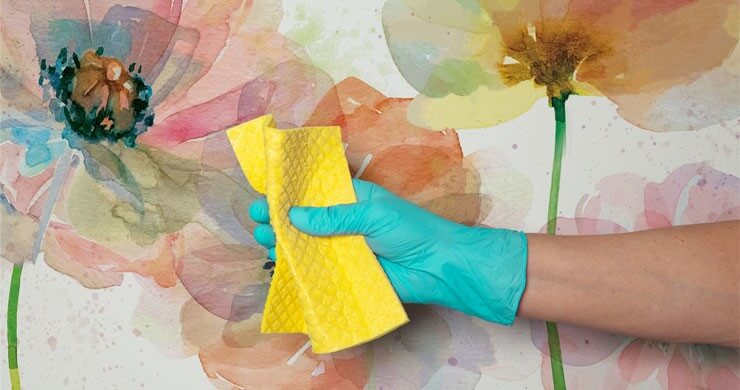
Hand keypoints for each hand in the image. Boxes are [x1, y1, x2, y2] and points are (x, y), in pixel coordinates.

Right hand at [249, 179, 527, 324]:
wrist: (436, 266)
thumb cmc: (410, 229)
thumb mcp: (373, 212)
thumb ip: (335, 215)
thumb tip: (294, 216)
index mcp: (349, 200)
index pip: (313, 193)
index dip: (288, 193)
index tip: (264, 194)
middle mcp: (340, 224)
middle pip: (302, 221)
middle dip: (278, 219)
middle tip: (258, 220)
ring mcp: (339, 250)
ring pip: (304, 246)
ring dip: (282, 243)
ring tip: (264, 240)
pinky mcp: (342, 275)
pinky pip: (315, 272)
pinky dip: (295, 269)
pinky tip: (277, 266)